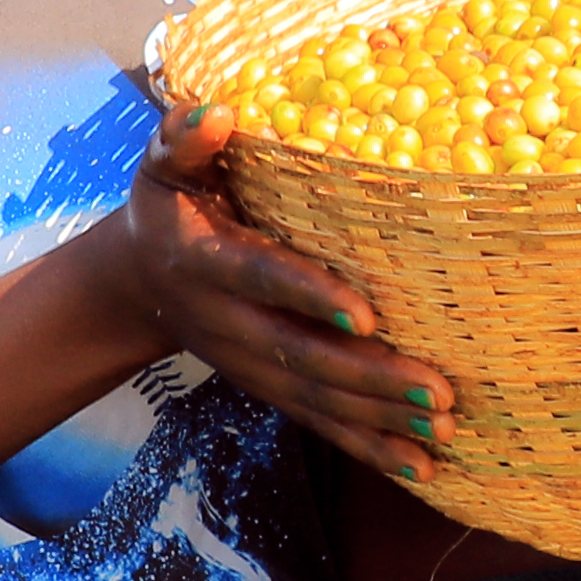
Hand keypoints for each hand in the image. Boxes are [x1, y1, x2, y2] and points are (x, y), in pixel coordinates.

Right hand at [116, 103, 454, 480]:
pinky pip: (319, 423)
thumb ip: (183, 139)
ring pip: (317, 399)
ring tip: (443, 430)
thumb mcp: (161, 167)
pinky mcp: (269, 386)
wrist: (137, 282)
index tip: (365, 314)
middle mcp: (229, 323)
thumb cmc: (169, 206)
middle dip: (370, 377)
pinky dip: (368, 447)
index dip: (310, 297)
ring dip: (380, 420)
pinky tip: (420, 468)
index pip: (263, 279)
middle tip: (436, 389)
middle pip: (304, 355)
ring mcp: (250, 364)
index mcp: (207, 261)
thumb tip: (217, 112)